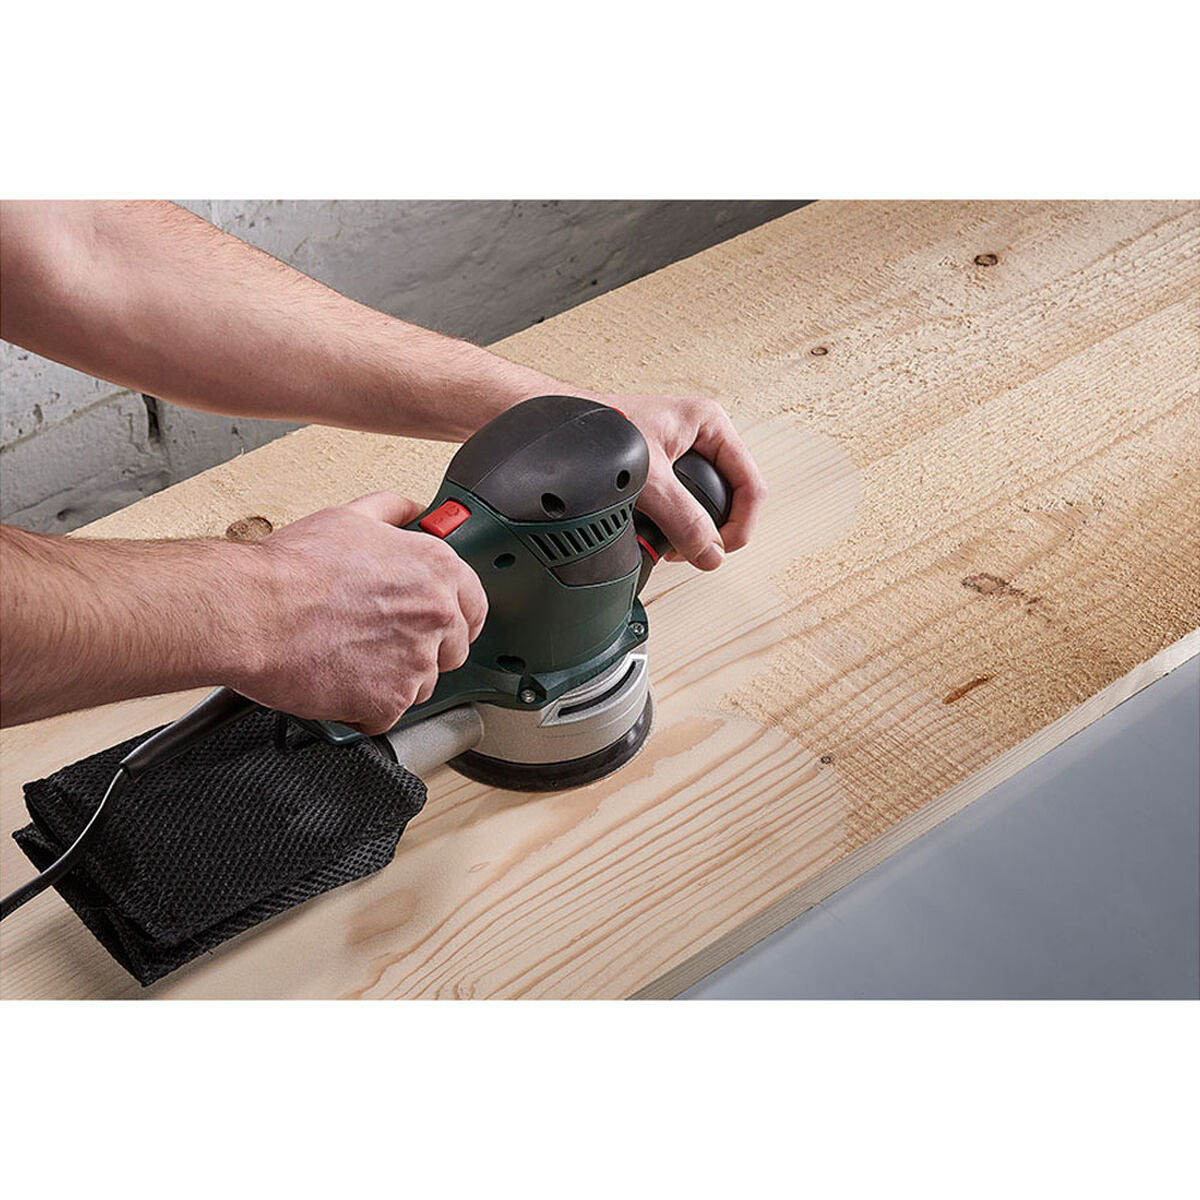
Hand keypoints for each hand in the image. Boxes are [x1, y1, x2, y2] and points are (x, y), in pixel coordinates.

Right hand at [235, 493, 487, 734]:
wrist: (252, 612)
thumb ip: (390, 511)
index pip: (474, 606)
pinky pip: (387, 715)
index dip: (452, 617)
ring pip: (420, 685)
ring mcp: (416, 661)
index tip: (436, 625)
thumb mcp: (349, 518)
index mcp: (435, 569)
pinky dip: (364, 709)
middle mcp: (435, 614)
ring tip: (350, 661)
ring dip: (392, 681)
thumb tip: (411, 509)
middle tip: (378, 643)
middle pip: (451, 650)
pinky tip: (338, 684)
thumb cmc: (291, 568)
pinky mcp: (390, 700)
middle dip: (420, 651)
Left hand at [601, 394, 767, 569]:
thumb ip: (682, 518)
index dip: (741, 525)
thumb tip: (709, 554)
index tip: (720, 550)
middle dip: (718, 531)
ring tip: (680, 546)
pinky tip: (666, 534)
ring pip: (711, 502)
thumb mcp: (649, 481)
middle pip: (735, 497)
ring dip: (699, 531)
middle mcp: (702, 437)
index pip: (751, 485)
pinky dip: (680, 525)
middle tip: (698, 552)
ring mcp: (685, 453)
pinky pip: (688, 504)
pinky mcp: (666, 469)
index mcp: (710, 424)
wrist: (563, 430)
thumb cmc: (601, 431)